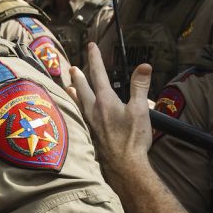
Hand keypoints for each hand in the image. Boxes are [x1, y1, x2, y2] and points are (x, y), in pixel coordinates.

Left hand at [67, 42, 153, 180]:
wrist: (124, 167)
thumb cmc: (133, 139)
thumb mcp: (140, 110)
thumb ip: (140, 87)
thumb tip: (144, 66)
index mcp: (105, 101)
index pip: (99, 74)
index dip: (95, 58)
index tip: (91, 46)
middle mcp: (93, 111)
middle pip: (82, 88)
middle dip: (79, 76)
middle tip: (73, 68)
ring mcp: (89, 124)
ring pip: (78, 103)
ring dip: (73, 92)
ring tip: (68, 86)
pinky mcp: (89, 136)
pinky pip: (79, 117)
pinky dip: (76, 110)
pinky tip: (77, 113)